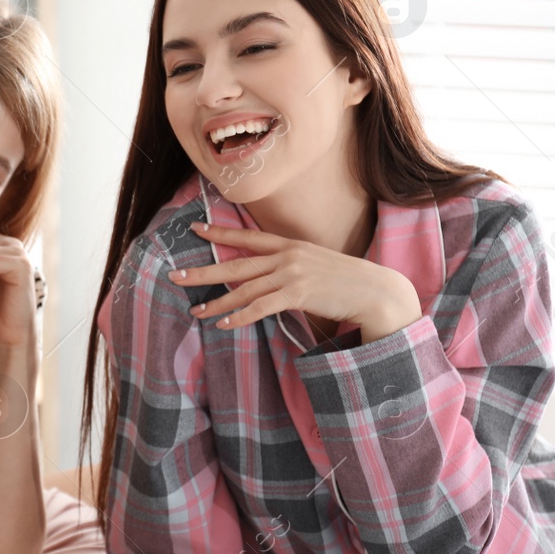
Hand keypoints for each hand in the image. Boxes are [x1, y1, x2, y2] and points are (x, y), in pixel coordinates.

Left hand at [171, 222, 420, 341]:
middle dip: (204, 270)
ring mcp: (292, 273)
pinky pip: (261, 306)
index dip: (220, 232)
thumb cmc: (348, 282)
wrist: (378, 291)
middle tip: (176, 276)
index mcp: (291, 245)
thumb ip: (292, 265)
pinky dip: (240, 316)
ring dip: (218, 302)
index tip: (195, 229)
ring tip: (196, 310)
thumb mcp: (317, 263)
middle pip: (236, 263)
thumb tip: (269, 275)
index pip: (248, 237)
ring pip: (244, 289)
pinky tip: (223, 324)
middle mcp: (287, 256)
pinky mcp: (298, 294)